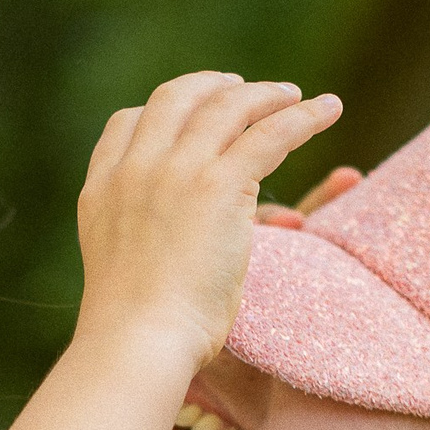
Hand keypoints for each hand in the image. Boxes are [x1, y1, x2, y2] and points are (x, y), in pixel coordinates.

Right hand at [74, 72, 342, 373]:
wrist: (138, 341)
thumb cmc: (135, 331)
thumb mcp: (121, 271)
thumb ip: (139, 239)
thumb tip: (168, 244)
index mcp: (101, 188)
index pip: (126, 124)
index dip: (163, 113)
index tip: (192, 113)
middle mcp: (135, 168)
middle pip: (176, 99)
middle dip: (213, 87)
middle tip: (245, 91)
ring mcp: (174, 170)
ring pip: (228, 108)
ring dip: (267, 95)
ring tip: (296, 97)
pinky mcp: (218, 184)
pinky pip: (269, 133)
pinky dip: (302, 117)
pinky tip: (327, 111)